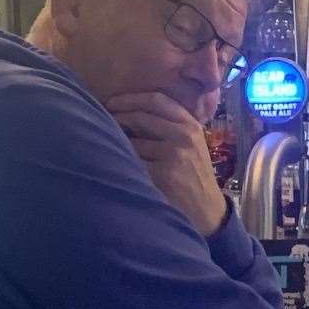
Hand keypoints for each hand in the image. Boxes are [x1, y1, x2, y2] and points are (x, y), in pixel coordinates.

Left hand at [107, 92, 227, 236]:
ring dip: (117, 142)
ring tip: (109, 147)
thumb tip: (130, 112)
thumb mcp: (191, 147)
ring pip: (132, 139)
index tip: (112, 102)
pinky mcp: (163, 173)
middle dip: (116, 116)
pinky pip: (132, 161)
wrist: (207, 210)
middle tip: (101, 121)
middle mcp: (184, 135)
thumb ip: (172, 128)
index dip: (131, 98)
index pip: (158, 100)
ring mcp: (174, 154)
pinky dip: (121, 162)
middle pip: (141, 115)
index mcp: (191, 126)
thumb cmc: (193, 178)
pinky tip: (118, 167)